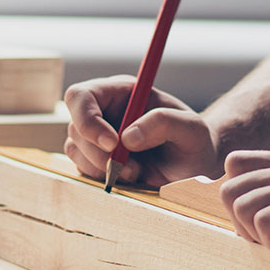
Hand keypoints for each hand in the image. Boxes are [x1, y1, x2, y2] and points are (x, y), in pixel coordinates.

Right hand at [62, 75, 219, 186]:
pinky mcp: (96, 159)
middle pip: (75, 127)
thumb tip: (128, 137)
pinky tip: (130, 177)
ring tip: (136, 172)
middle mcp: (104, 110)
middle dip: (98, 153)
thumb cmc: (195, 140)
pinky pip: (83, 169)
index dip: (88, 119)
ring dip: (102, 168)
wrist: (194, 164)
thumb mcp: (191, 128)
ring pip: (75, 150)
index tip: (113, 144)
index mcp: (122, 92)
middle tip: (131, 168)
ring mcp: (97, 135)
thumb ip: (164, 123)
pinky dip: (102, 178)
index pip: (81, 96)